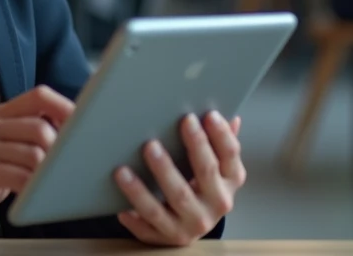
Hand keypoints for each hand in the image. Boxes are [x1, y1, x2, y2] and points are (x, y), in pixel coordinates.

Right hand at [0, 85, 72, 235]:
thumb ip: (22, 143)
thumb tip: (67, 142)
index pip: (38, 96)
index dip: (66, 107)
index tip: (86, 126)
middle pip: (40, 125)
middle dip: (63, 149)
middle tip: (74, 168)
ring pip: (34, 152)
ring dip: (51, 173)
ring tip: (57, 186)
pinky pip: (19, 176)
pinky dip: (35, 188)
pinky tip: (37, 198)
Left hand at [114, 112, 245, 246]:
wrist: (190, 226)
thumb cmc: (201, 187)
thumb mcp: (216, 167)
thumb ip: (220, 142)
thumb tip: (230, 116)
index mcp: (230, 180)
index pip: (230, 154)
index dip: (221, 134)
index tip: (207, 115)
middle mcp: (217, 203)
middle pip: (204, 172)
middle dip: (191, 148)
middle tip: (167, 129)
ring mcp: (194, 223)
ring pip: (173, 201)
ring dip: (150, 183)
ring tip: (124, 170)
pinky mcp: (171, 238)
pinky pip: (151, 229)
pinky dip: (136, 220)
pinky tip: (121, 210)